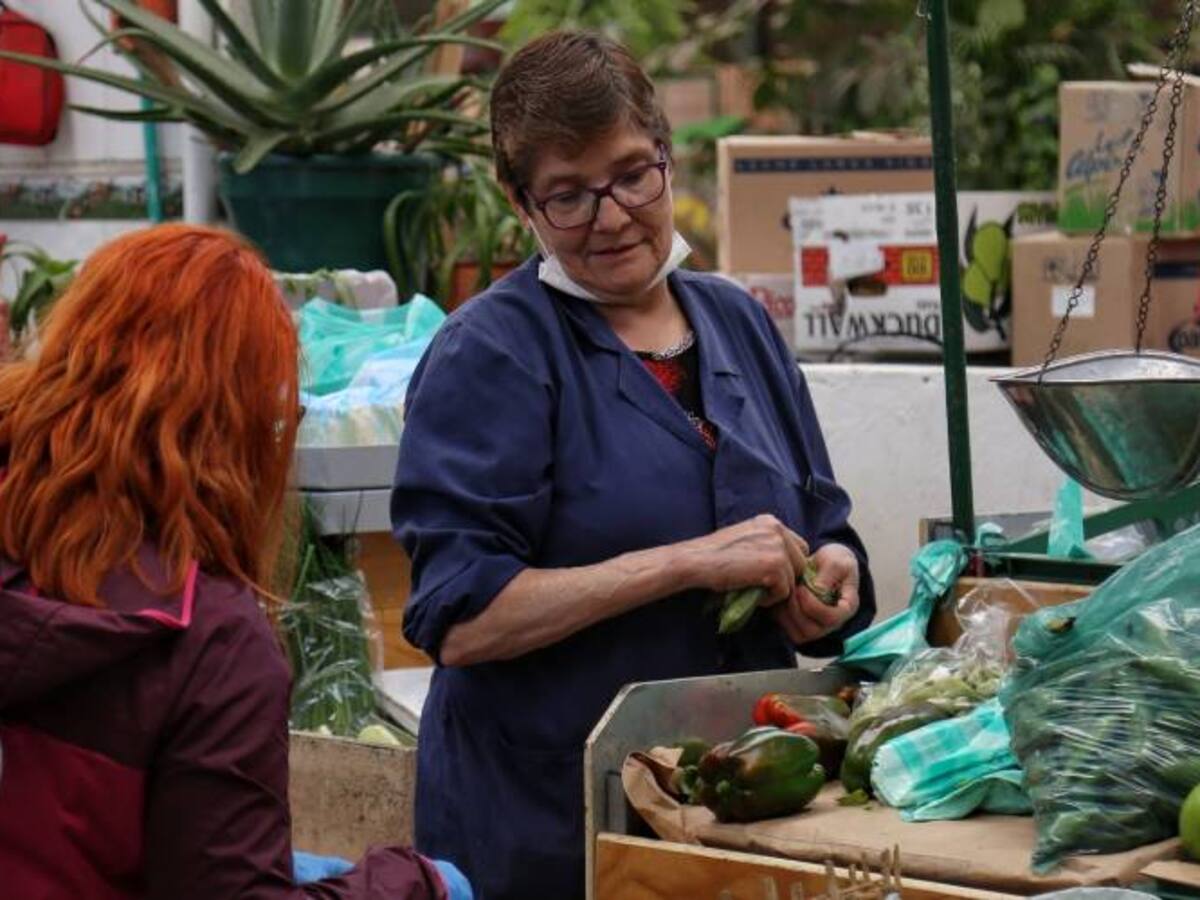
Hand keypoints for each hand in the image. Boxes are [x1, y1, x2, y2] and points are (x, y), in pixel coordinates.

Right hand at [682, 514, 808, 603]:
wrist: (695, 561)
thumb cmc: (714, 556)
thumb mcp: (745, 541)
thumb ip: (767, 546)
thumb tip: (788, 566)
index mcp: (770, 522)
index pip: (798, 547)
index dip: (787, 565)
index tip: (768, 576)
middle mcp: (777, 529)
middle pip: (801, 562)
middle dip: (786, 578)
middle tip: (763, 586)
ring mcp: (778, 546)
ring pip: (794, 579)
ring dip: (776, 590)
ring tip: (753, 590)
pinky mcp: (775, 566)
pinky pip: (784, 592)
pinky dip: (769, 599)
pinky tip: (751, 594)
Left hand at [769, 543, 859, 644]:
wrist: (825, 565)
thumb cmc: (833, 561)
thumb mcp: (835, 562)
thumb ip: (828, 575)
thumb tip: (816, 590)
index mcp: (847, 607)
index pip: (831, 618)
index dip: (813, 606)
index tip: (801, 588)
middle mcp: (834, 623)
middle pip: (813, 631)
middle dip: (796, 610)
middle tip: (790, 590)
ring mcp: (819, 627)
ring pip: (800, 635)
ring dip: (787, 615)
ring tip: (786, 593)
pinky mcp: (803, 627)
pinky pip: (789, 632)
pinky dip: (781, 618)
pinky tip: (780, 599)